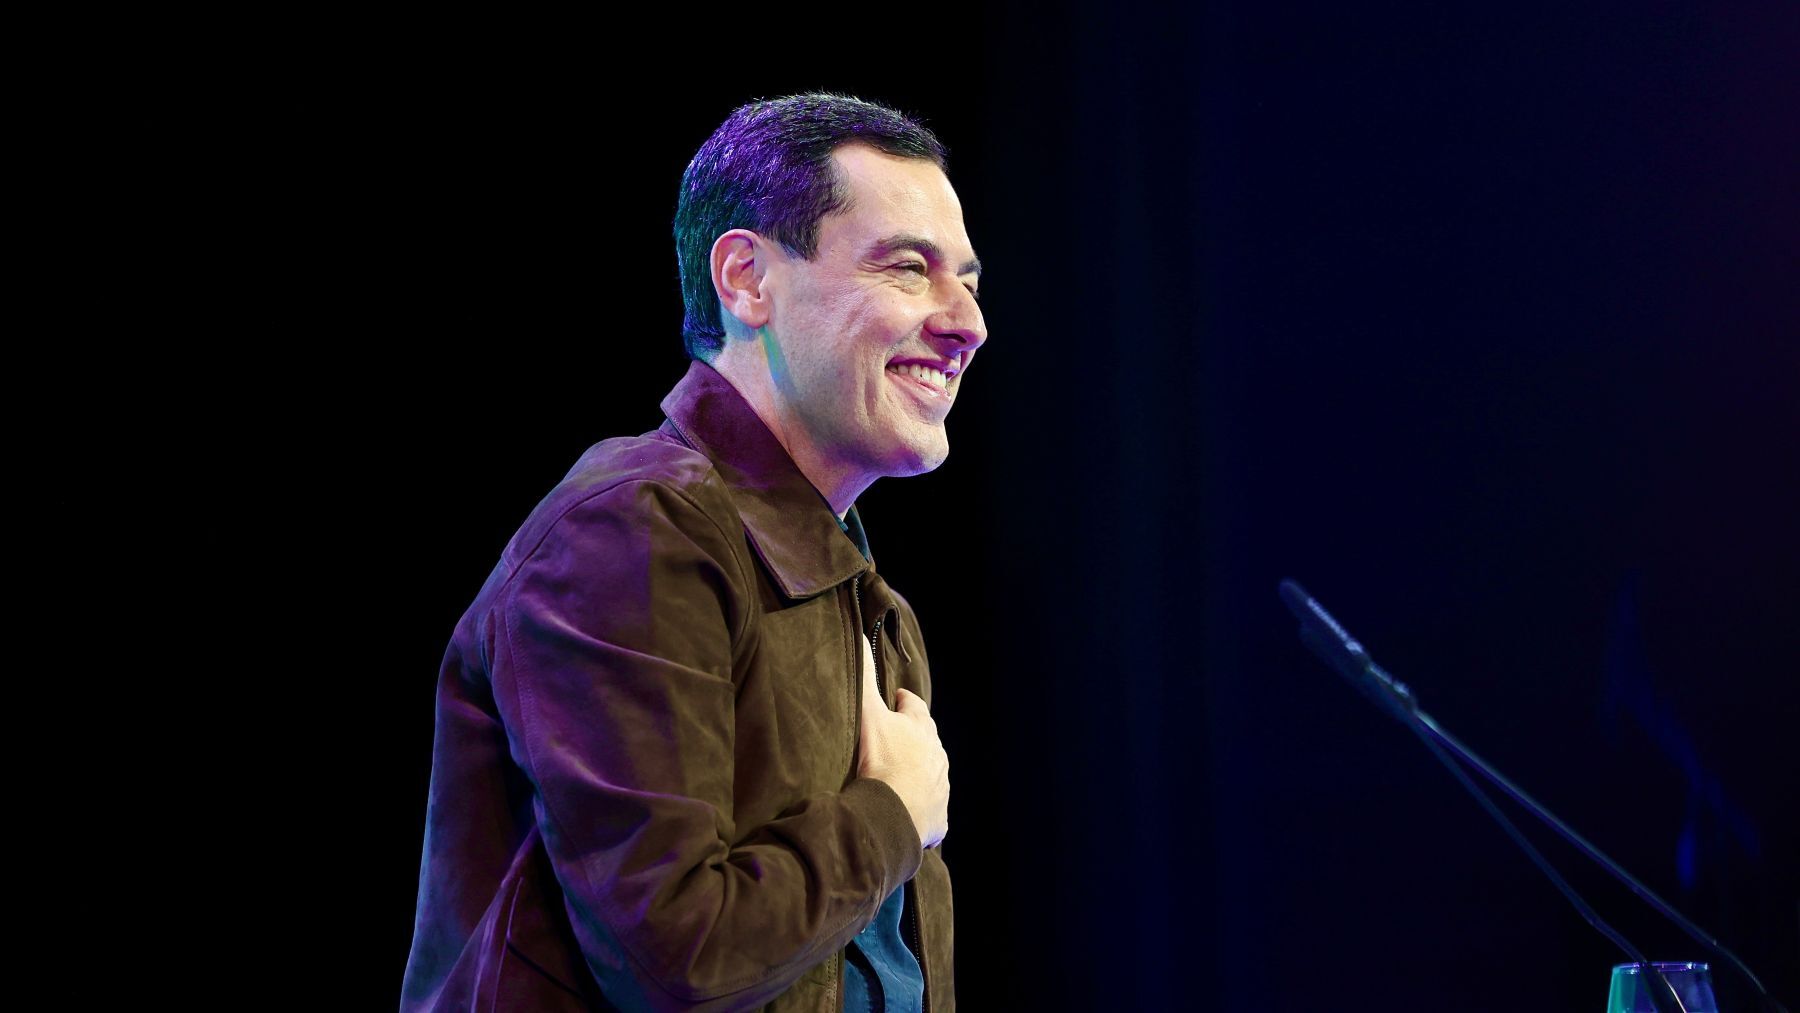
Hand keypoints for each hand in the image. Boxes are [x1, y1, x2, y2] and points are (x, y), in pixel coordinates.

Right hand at [855, 632, 949, 848]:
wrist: (891, 815)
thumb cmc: (880, 761)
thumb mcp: (869, 715)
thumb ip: (865, 678)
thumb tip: (862, 638)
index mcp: (923, 728)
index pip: (915, 706)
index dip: (903, 702)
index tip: (895, 700)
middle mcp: (938, 756)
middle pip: (926, 740)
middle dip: (913, 737)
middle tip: (894, 738)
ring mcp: (941, 789)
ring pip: (932, 773)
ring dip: (918, 771)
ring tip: (899, 775)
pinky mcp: (939, 819)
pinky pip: (931, 810)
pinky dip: (922, 807)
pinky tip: (908, 810)